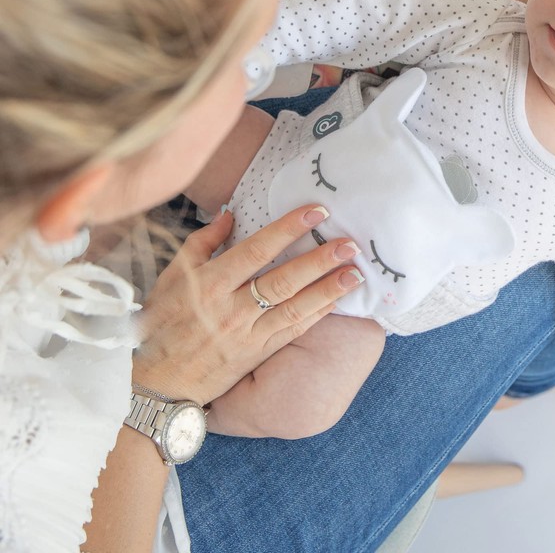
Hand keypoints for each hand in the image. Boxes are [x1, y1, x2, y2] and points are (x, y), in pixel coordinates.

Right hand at [131, 205, 362, 405]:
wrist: (160, 380)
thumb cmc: (164, 321)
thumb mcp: (173, 275)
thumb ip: (202, 242)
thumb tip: (229, 213)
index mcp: (211, 283)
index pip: (257, 250)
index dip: (288, 229)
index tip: (316, 212)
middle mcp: (232, 308)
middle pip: (284, 279)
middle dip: (320, 260)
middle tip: (350, 244)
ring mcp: (248, 334)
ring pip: (295, 308)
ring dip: (328, 289)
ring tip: (356, 273)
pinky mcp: (258, 353)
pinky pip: (293, 331)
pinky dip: (317, 315)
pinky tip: (337, 301)